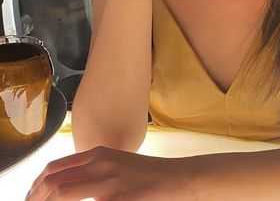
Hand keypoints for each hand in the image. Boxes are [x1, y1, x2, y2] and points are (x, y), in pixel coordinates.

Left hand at [25, 146, 197, 200]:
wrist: (178, 178)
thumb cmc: (149, 175)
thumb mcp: (118, 165)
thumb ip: (93, 171)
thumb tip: (67, 186)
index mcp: (99, 154)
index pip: (54, 168)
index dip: (36, 186)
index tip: (31, 199)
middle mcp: (100, 164)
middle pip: (53, 182)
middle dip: (36, 198)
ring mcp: (108, 183)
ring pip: (61, 194)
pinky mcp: (117, 200)